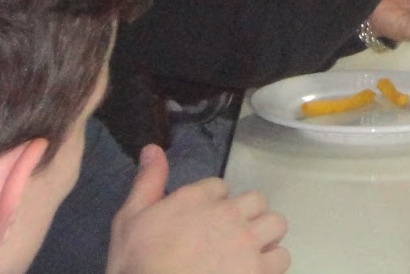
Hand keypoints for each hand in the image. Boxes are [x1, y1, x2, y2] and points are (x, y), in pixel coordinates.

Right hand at [108, 146, 289, 273]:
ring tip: (249, 250)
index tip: (202, 222)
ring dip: (265, 235)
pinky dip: (270, 263)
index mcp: (198, 198)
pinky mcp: (258, 269)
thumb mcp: (129, 221)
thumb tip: (152, 148)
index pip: (219, 186)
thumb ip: (147, 183)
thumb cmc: (136, 264)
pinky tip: (254, 270)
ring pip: (275, 224)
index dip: (213, 203)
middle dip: (245, 215)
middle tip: (230, 235)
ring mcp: (247, 241)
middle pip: (255, 200)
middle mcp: (228, 213)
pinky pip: (281, 256)